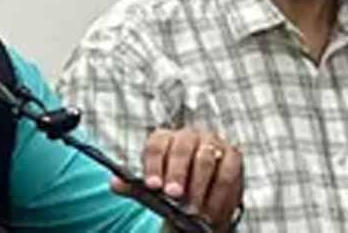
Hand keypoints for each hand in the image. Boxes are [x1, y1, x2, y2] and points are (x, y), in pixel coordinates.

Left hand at [111, 129, 242, 230]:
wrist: (200, 199)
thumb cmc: (173, 189)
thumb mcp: (153, 189)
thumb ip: (135, 187)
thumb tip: (114, 184)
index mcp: (165, 138)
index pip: (156, 144)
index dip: (153, 164)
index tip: (152, 186)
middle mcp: (189, 135)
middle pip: (181, 148)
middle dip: (176, 173)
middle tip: (173, 196)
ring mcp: (212, 143)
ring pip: (205, 160)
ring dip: (198, 187)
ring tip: (192, 210)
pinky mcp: (233, 157)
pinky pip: (227, 174)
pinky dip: (219, 195)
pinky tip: (211, 211)